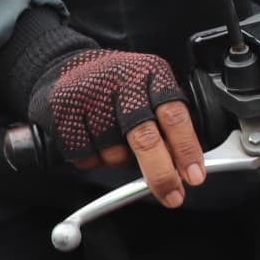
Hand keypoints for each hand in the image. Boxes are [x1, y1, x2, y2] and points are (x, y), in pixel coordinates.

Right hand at [34, 48, 206, 209]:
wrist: (68, 64)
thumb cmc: (118, 83)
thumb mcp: (151, 88)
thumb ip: (168, 121)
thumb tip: (184, 166)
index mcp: (151, 74)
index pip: (174, 115)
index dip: (186, 149)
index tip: (194, 176)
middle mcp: (122, 82)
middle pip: (144, 137)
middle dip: (161, 173)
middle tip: (172, 195)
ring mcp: (91, 97)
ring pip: (114, 153)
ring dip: (120, 161)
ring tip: (116, 141)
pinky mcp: (65, 112)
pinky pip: (86, 157)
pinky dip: (94, 160)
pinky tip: (94, 140)